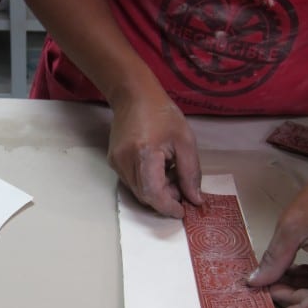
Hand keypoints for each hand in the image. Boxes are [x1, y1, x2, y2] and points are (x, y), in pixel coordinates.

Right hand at [108, 94, 202, 216]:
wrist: (134, 96)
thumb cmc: (163, 114)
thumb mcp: (185, 141)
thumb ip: (190, 173)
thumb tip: (194, 200)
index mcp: (144, 153)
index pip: (153, 193)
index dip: (168, 207)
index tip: (183, 211)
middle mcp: (125, 161)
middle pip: (145, 196)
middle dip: (165, 199)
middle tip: (181, 187)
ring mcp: (116, 162)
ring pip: (137, 191)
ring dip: (156, 191)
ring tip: (170, 173)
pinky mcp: (113, 162)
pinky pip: (131, 182)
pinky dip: (147, 183)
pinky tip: (157, 168)